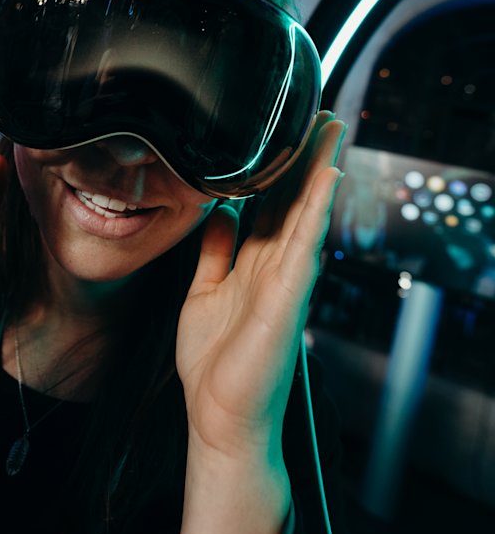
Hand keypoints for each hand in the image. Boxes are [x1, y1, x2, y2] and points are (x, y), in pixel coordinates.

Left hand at [176, 111, 345, 460]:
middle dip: (304, 159)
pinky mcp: (288, 298)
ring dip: (319, 171)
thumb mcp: (202, 294)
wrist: (219, 416)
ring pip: (306, 214)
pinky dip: (315, 211)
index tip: (281, 134)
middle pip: (293, 202)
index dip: (276, 170)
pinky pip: (305, 246)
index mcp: (252, 266)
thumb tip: (218, 213)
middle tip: (318, 117)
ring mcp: (285, 282)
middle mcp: (273, 268)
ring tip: (331, 131)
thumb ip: (214, 253)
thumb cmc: (214, 363)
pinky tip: (326, 178)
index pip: (270, 207)